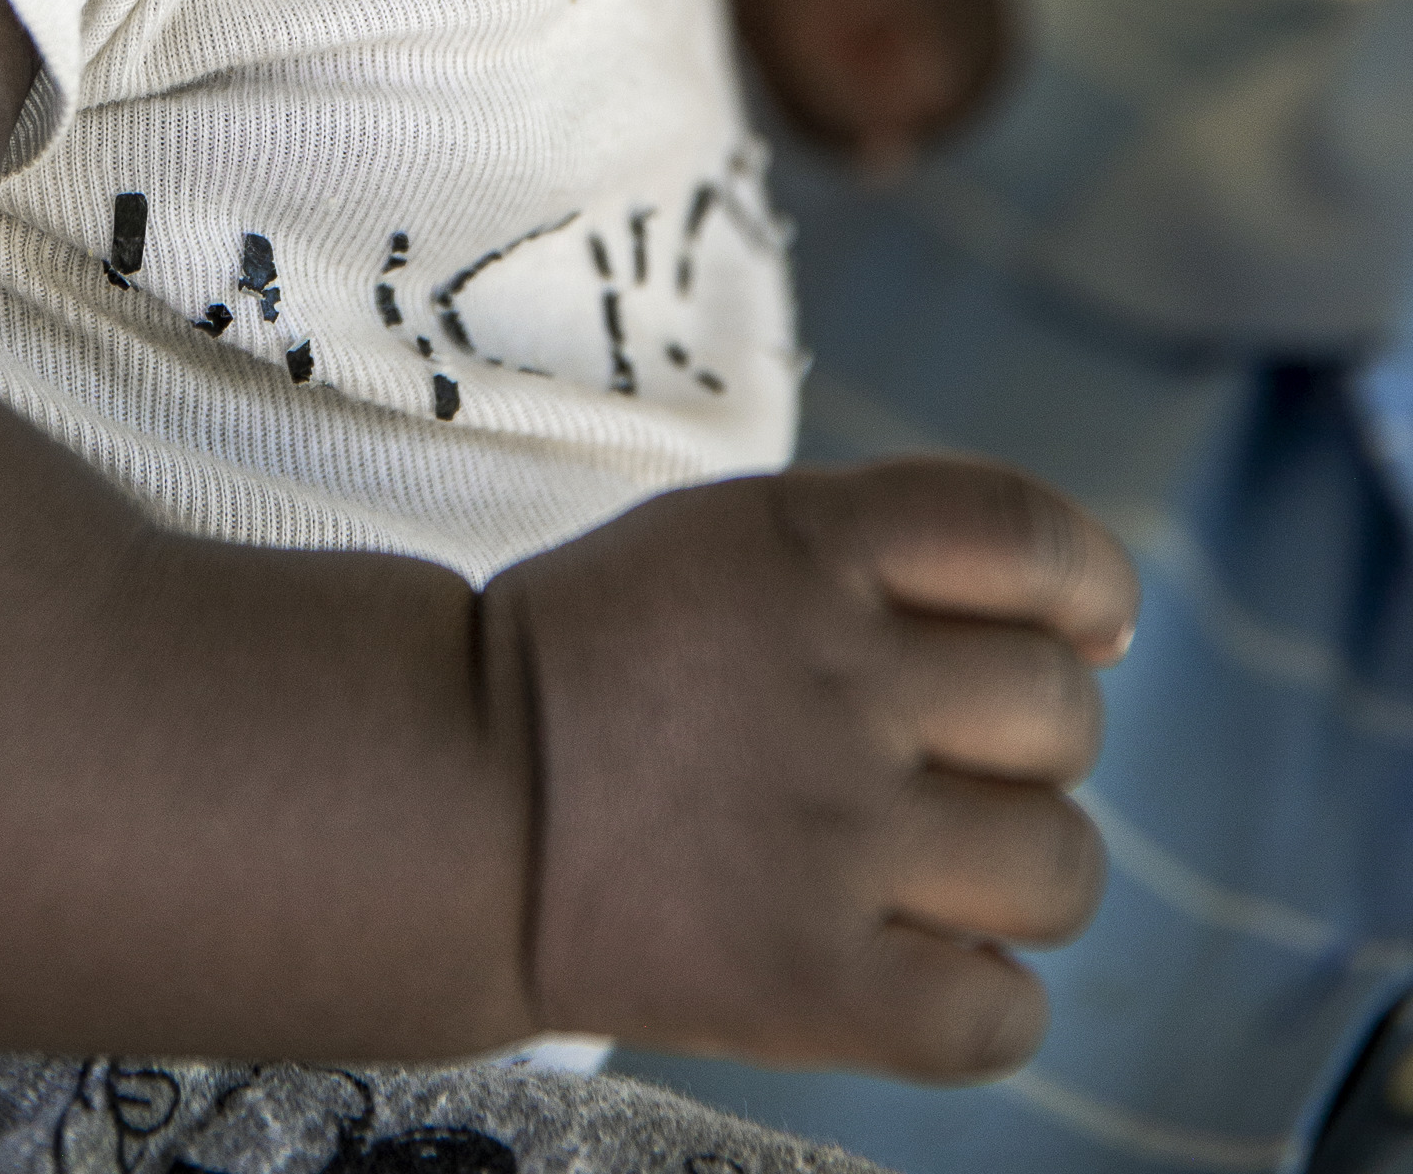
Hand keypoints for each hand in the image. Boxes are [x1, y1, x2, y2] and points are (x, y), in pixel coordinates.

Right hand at [496, 454, 1136, 1074]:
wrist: (450, 796)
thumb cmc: (610, 661)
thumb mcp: (735, 536)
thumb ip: (894, 552)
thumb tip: (1103, 632)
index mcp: (810, 544)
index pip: (1034, 539)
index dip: (1089, 588)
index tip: (1078, 631)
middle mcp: (836, 680)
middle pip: (1064, 712)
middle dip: (1027, 741)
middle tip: (936, 762)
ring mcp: (829, 839)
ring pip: (1060, 870)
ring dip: (1017, 873)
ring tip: (927, 870)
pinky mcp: (809, 985)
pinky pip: (1001, 1018)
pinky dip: (981, 1002)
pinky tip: (913, 966)